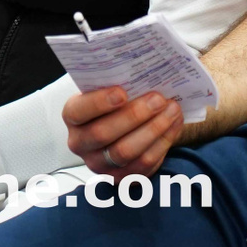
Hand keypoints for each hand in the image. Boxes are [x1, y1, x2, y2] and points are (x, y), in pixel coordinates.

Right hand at [61, 86, 182, 180]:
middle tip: (158, 99)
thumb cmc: (114, 100)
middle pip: (103, 134)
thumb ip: (116, 81)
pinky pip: (144, 164)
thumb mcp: (106, 88)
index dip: (98, 103)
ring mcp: (99, 164)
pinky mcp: (122, 177)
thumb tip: (144, 69)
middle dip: (134, 115)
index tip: (122, 92)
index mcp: (73, 116)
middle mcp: (80, 143)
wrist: (120, 124)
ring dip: (153, 130)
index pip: (79, 111)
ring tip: (172, 110)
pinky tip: (174, 124)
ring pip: (126, 152)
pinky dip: (162, 143)